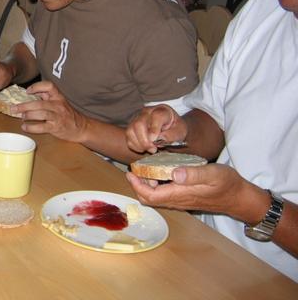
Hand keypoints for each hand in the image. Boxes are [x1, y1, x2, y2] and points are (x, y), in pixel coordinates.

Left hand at [13, 81, 85, 140]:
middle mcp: (58, 105)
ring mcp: (58, 117)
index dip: (37, 87)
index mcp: (58, 97)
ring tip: (21, 116)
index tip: (28, 91)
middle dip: (25, 105)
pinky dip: (32, 127)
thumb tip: (30, 91)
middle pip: (40, 103)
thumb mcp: (59, 102)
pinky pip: (42, 127)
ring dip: (28, 115)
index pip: (49, 86)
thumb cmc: (67, 114)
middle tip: (14, 108)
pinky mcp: (56, 127)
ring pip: (41, 114)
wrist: (81, 127)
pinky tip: (25, 127)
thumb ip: (46, 96)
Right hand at [125, 104, 186, 153]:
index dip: (155, 129)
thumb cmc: (175, 128)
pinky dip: (134, 145)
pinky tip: (143, 148)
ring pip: (131, 130)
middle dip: (144, 140)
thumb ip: (173, 134)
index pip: (156, 116)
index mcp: (162, 111)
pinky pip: (128, 137)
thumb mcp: (180, 131)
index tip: (155, 140)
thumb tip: (160, 138)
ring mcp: (137, 118)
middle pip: (139, 124)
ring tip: (148, 149)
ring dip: (138, 144)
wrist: (169, 127)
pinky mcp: (131, 126)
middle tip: (153, 149)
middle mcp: (147, 112)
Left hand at [126, 163, 253, 218]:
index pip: (151, 195)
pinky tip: (159, 173)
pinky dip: (156, 186)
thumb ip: (193, 174)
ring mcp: (181, 201)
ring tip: (145, 169)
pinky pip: (164, 195)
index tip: (131, 173)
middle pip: (149, 199)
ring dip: (146, 186)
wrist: (239, 197)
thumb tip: (174, 174)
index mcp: (181, 194)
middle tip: (135, 170)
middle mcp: (178, 200)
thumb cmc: (227, 183)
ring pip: (156, 198)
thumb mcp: (213, 174)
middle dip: (138, 186)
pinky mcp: (185, 199)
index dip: (137, 185)